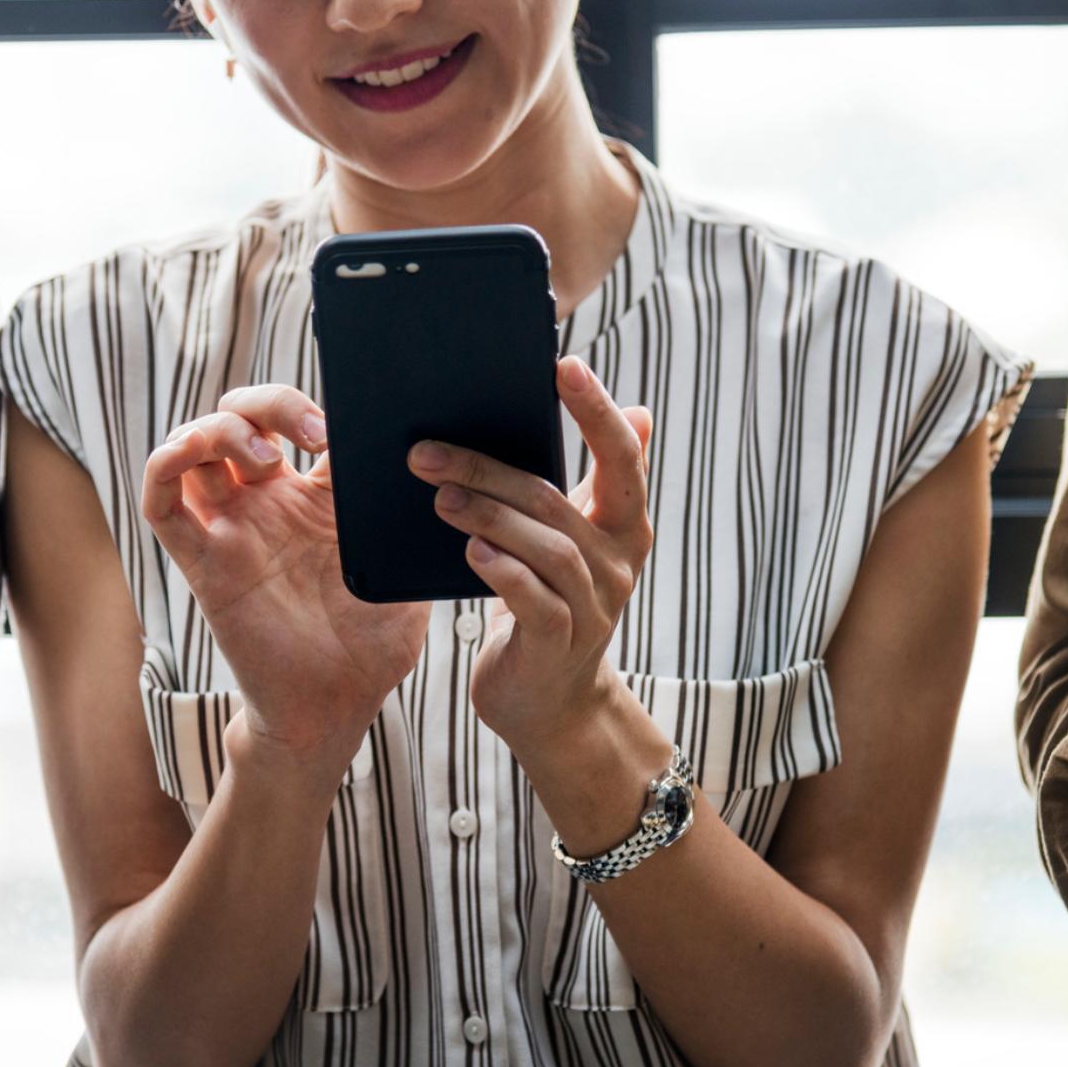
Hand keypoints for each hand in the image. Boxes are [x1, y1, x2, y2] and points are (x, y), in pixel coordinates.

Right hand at [142, 384, 428, 756]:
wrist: (334, 708)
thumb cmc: (372, 646)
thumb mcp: (405, 572)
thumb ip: (410, 523)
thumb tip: (441, 472)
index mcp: (317, 500)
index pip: (298, 423)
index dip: (313, 407)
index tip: (345, 427)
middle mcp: (267, 506)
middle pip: (240, 418)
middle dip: (267, 404)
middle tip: (311, 434)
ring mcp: (232, 530)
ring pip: (196, 448)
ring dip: (220, 430)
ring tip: (264, 457)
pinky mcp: (203, 562)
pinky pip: (162, 503)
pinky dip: (163, 465)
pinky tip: (187, 455)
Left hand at [407, 356, 653, 752]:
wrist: (551, 701)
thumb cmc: (554, 603)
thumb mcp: (581, 539)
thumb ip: (599, 481)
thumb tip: (638, 410)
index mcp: (623, 525)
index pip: (622, 457)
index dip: (596, 411)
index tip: (563, 365)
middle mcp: (616, 563)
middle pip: (555, 500)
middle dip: (489, 468)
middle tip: (429, 451)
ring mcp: (592, 607)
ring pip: (543, 547)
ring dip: (486, 516)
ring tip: (437, 496)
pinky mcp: (558, 645)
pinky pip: (532, 599)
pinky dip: (501, 571)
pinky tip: (470, 551)